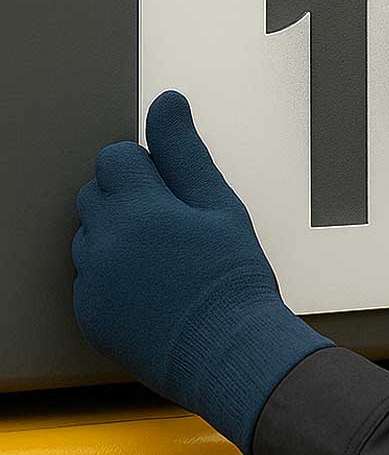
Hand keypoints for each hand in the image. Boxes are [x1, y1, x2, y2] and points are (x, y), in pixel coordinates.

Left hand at [72, 90, 330, 454]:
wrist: (230, 353)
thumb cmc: (234, 276)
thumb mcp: (221, 205)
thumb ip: (185, 150)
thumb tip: (167, 101)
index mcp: (138, 209)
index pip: (115, 158)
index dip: (148, 169)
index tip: (180, 197)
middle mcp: (104, 243)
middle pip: (95, 195)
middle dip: (128, 200)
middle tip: (176, 228)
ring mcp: (91, 282)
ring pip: (90, 237)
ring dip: (118, 239)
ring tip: (168, 265)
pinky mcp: (89, 315)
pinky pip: (91, 280)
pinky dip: (116, 280)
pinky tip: (156, 294)